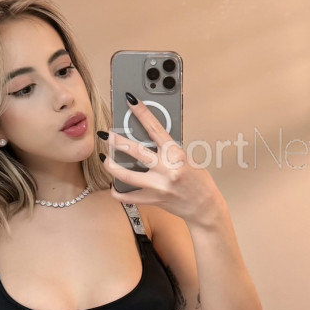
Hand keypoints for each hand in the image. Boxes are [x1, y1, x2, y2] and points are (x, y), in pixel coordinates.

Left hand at [104, 98, 222, 226]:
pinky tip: (114, 185)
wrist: (205, 207)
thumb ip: (168, 149)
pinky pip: (128, 196)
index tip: (131, 101)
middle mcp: (166, 170)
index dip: (142, 113)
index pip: (155, 128)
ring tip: (104, 158)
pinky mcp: (152, 200)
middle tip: (106, 134)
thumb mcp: (187, 158)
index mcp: (176, 155)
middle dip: (116, 141)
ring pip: (125, 175)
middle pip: (134, 151)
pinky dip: (118, 191)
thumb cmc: (198, 181)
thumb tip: (147, 138)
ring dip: (110, 165)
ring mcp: (158, 186)